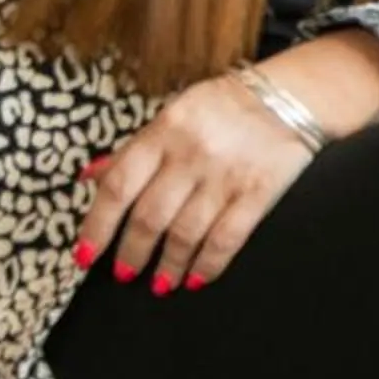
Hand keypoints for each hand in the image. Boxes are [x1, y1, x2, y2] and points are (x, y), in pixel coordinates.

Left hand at [77, 76, 315, 293]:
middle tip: (125, 273)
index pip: (119, 185)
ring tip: (160, 283)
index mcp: (165, 131)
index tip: (86, 255)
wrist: (292, 95)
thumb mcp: (173, 114)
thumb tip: (90, 178)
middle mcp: (192, 154)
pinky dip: (209, 264)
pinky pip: (227, 237)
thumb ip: (133, 148)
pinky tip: (197, 278)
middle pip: (150, 216)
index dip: (97, 225)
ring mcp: (226, 175)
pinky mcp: (259, 191)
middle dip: (132, 253)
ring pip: (185, 233)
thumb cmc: (225, 105)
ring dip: (168, 265)